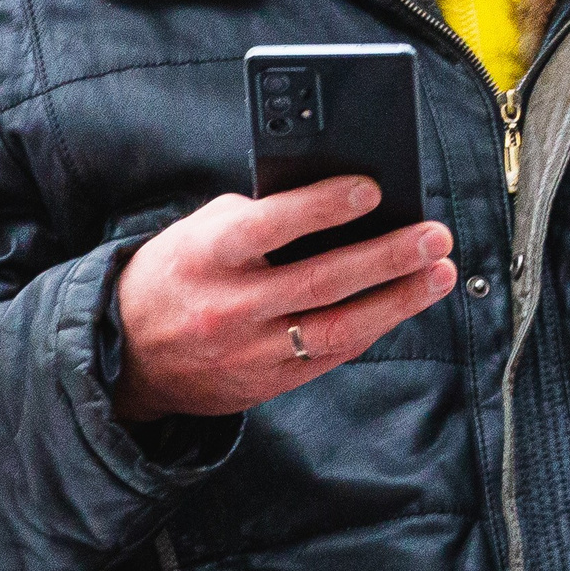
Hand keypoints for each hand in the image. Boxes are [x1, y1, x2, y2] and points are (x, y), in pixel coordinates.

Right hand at [110, 177, 454, 422]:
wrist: (130, 352)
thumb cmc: (177, 273)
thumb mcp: (199, 231)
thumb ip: (257, 216)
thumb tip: (334, 203)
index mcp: (206, 256)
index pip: (269, 227)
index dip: (322, 207)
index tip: (372, 188)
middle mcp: (229, 306)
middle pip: (321, 281)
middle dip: (387, 257)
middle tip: (434, 235)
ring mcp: (251, 351)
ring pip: (338, 327)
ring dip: (398, 300)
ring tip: (439, 273)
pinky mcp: (268, 382)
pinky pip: (332, 355)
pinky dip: (373, 327)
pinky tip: (403, 304)